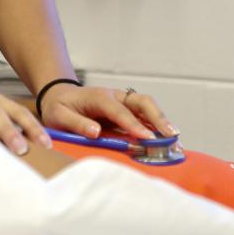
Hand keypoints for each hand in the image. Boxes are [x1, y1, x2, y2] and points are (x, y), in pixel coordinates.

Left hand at [39, 83, 178, 140]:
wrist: (60, 95)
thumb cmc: (59, 107)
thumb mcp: (59, 116)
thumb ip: (76, 123)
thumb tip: (95, 132)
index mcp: (99, 97)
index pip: (120, 111)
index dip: (134, 125)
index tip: (147, 138)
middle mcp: (115, 96)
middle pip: (142, 102)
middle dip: (158, 117)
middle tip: (171, 135)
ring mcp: (122, 101)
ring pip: (147, 106)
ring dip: (162, 120)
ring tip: (175, 138)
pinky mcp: (125, 108)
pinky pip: (144, 114)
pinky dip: (157, 123)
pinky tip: (166, 136)